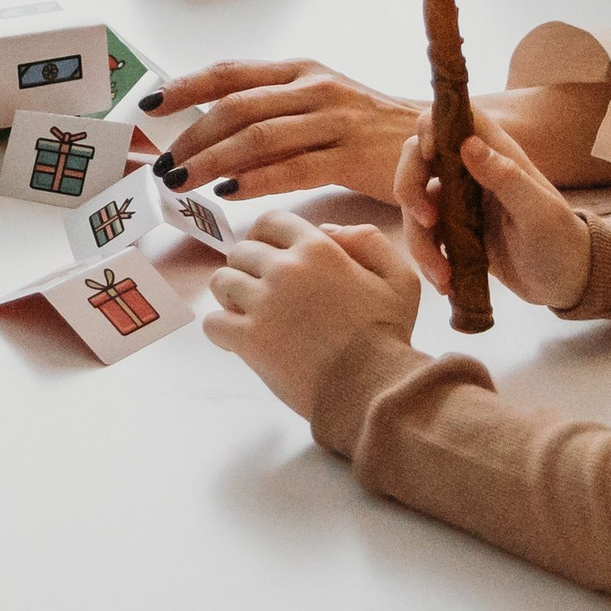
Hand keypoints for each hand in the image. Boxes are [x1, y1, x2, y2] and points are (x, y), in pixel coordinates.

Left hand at [150, 57, 419, 202]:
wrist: (441, 138)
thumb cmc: (369, 127)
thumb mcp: (320, 101)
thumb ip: (274, 107)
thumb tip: (210, 126)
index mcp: (300, 70)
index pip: (231, 72)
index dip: (186, 86)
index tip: (151, 103)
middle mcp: (314, 88)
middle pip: (237, 107)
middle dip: (192, 135)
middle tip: (164, 162)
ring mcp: (334, 120)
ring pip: (259, 137)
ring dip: (212, 160)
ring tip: (182, 180)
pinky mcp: (352, 156)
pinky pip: (293, 168)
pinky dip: (255, 180)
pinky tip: (228, 192)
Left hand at [202, 211, 420, 419]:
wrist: (372, 389)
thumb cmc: (388, 338)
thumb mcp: (398, 278)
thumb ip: (368, 241)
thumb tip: (327, 230)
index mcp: (317, 249)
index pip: (271, 221)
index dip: (264, 236)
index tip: (268, 255)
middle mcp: (284, 268)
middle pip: (240, 252)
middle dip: (247, 269)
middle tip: (261, 292)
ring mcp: (262, 302)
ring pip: (221, 282)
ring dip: (230, 296)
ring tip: (249, 314)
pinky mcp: (248, 338)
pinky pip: (212, 322)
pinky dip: (220, 330)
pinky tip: (237, 341)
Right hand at [394, 106, 592, 310]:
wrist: (567, 283)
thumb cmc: (561, 241)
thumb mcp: (539, 214)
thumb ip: (507, 178)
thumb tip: (469, 145)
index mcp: (495, 155)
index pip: (453, 119)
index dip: (431, 127)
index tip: (428, 157)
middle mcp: (470, 171)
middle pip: (418, 158)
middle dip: (410, 188)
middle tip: (425, 222)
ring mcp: (458, 201)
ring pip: (416, 202)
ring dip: (418, 237)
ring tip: (441, 274)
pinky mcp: (453, 230)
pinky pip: (424, 234)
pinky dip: (426, 257)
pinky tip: (444, 282)